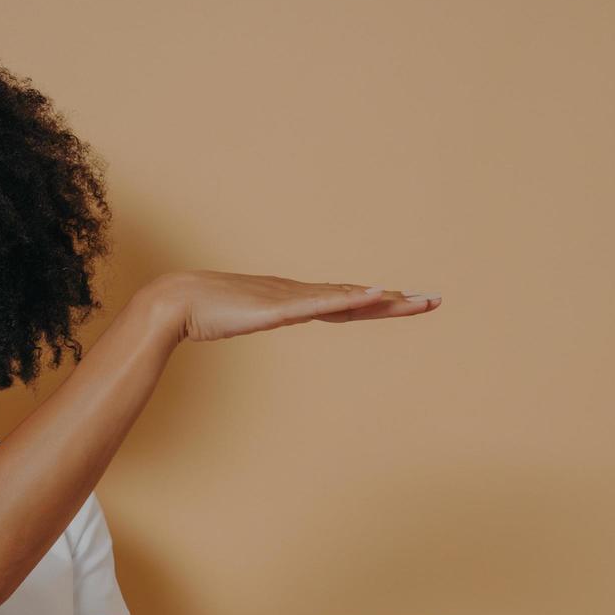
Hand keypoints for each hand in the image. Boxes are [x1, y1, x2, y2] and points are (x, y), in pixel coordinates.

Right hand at [138, 269, 440, 344]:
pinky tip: (375, 295)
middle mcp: (301, 294)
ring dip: (385, 300)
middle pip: (358, 299)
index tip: (408, 304)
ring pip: (349, 299)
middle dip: (398, 302)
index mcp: (295, 300)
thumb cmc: (206, 312)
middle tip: (435, 302)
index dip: (379, 304)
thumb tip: (262, 317)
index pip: (347, 303)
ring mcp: (292, 298)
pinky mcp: (282, 307)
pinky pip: (324, 304)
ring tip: (417, 302)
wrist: (179, 301)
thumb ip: (258, 317)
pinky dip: (353, 299)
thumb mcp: (244, 320)